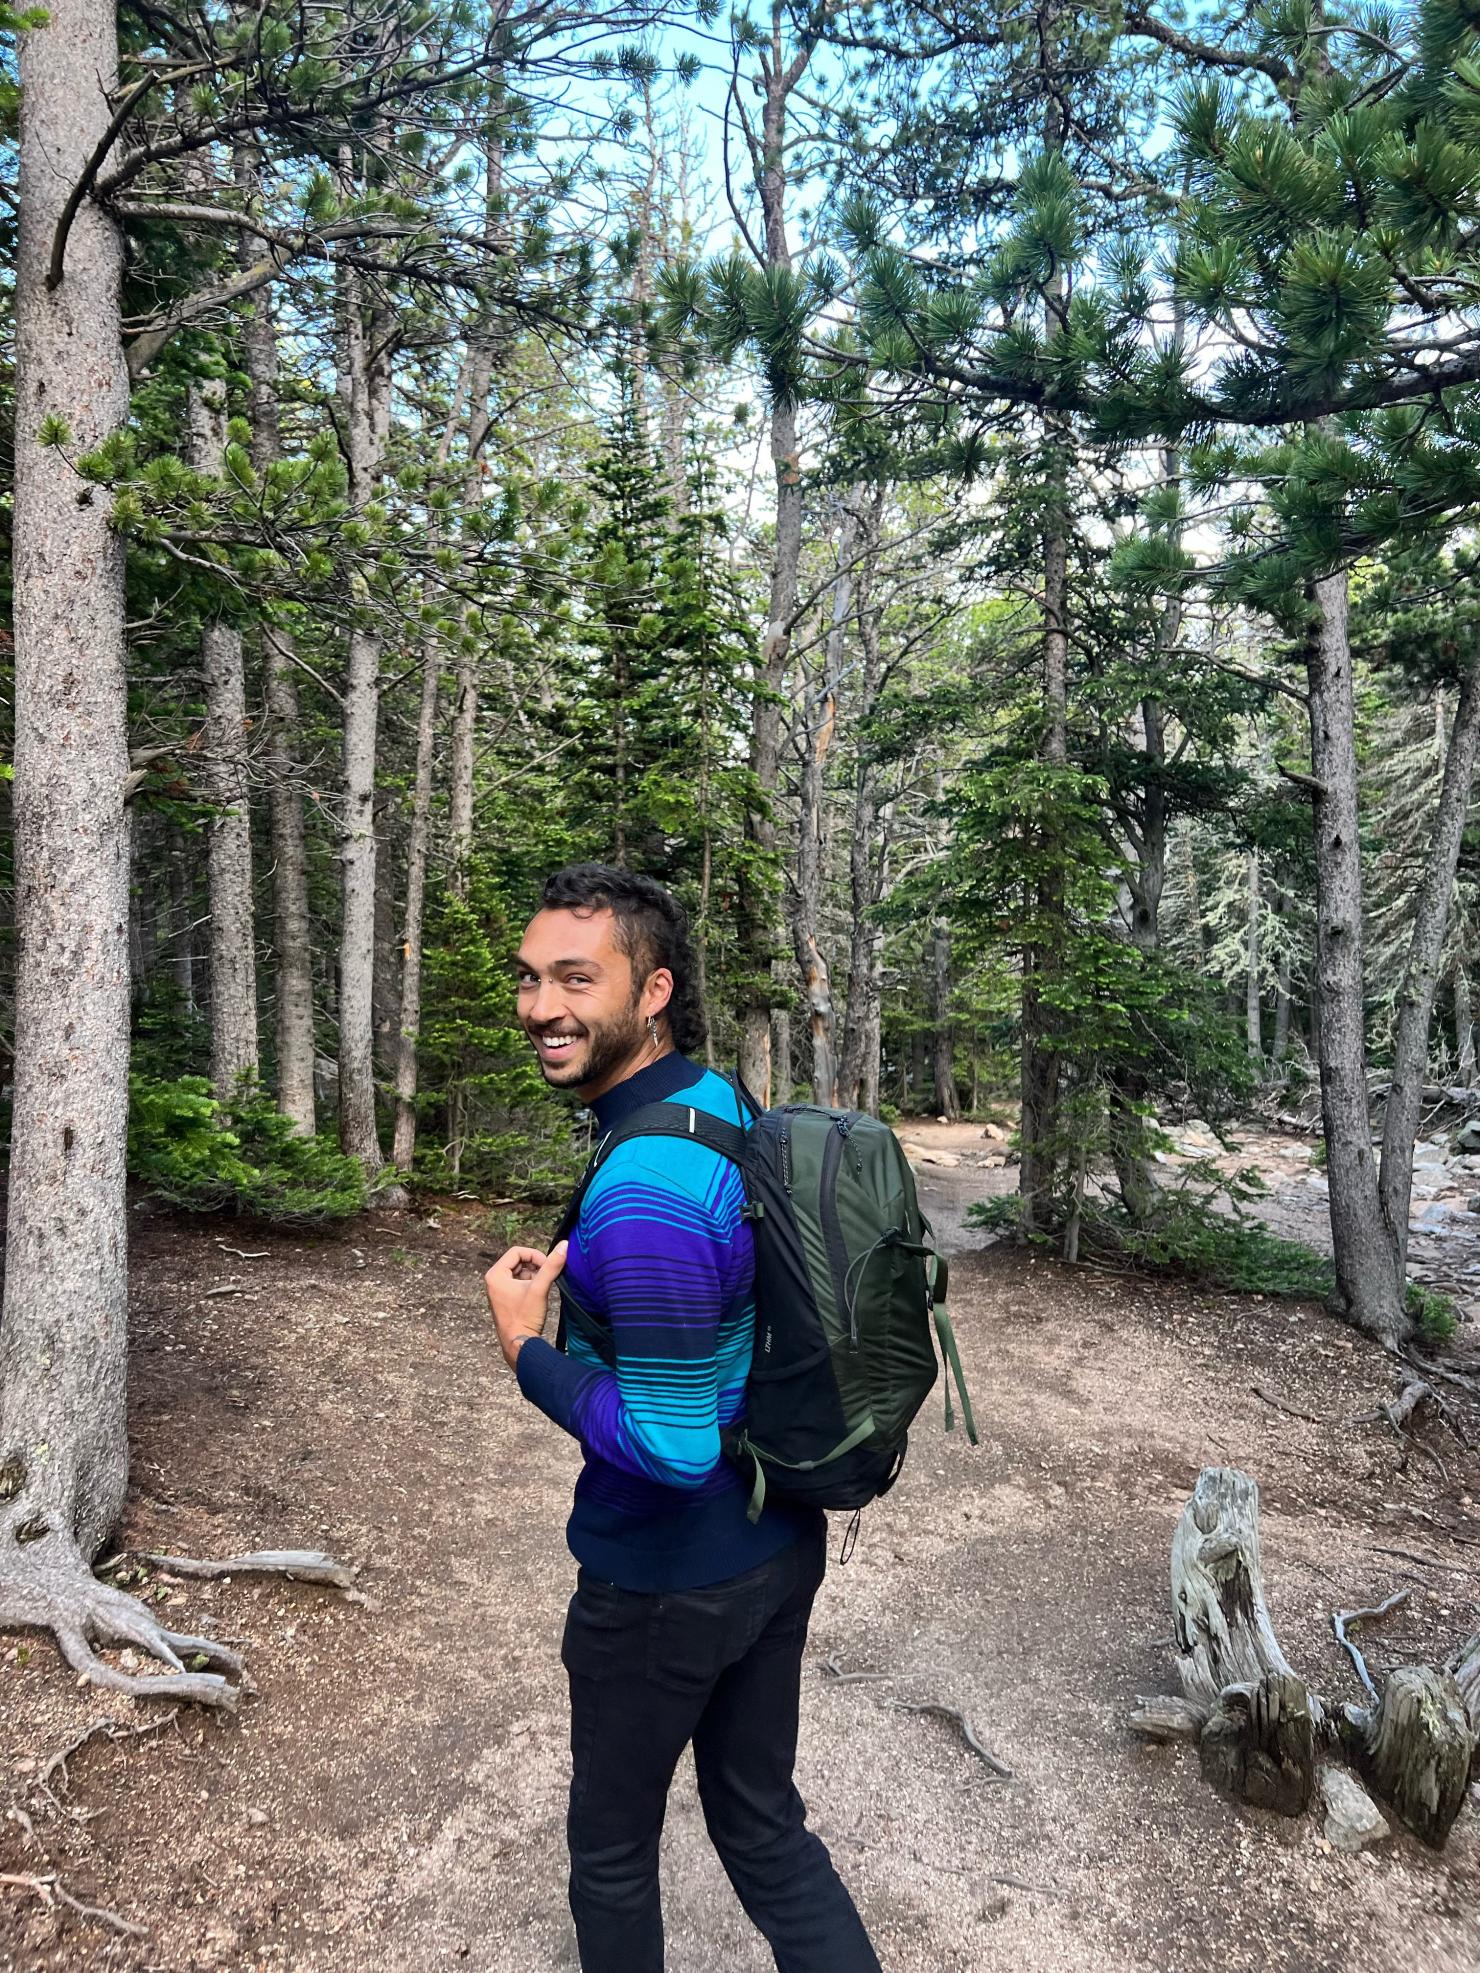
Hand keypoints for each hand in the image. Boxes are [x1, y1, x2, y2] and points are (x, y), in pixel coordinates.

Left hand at [484, 1242, 567, 1371]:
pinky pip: (519, 1282)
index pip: (517, 1252)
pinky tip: (539, 1294)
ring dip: (535, 1275)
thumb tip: (564, 1246)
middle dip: (535, 1266)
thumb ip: (552, 1265)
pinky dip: (531, 1284)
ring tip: (543, 1287)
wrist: (520, 1344)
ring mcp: (499, 1290)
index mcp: (495, 1275)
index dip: (535, 1255)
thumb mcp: (540, 1288)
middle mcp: (494, 1281)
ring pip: (520, 1271)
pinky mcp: (506, 1299)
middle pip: (518, 1261)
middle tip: (547, 1276)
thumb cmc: (525, 1318)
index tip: (547, 1266)